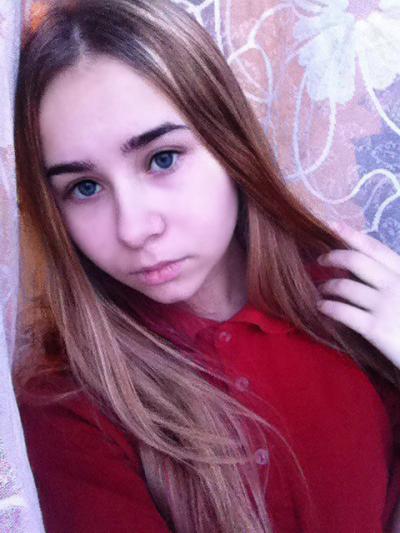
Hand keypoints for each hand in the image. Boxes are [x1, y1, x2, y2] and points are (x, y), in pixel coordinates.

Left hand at [316, 221, 399, 368]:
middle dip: (332, 257)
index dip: (351, 234)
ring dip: (327, 285)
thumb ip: (394, 277)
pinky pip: (342, 311)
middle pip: (355, 261)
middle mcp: (396, 285)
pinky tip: (321, 307)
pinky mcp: (375, 329)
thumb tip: (367, 267)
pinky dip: (327, 306)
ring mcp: (385, 306)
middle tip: (320, 260)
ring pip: (344, 286)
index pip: (375, 248)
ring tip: (320, 289)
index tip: (331, 224)